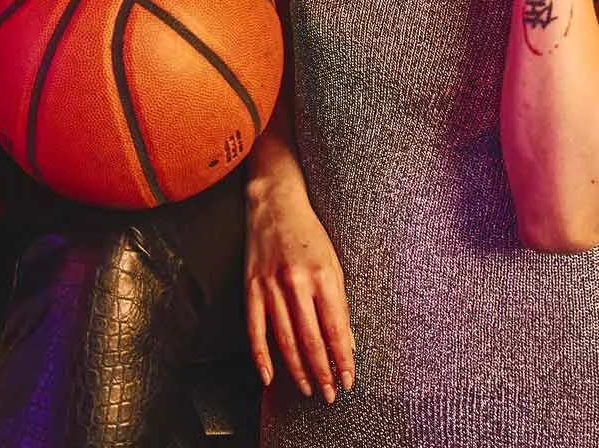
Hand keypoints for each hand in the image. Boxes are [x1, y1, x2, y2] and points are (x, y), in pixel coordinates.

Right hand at [245, 183, 354, 400]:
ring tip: (308, 388)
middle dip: (323, 372)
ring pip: (285, 340)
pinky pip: (255, 329)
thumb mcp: (334, 265)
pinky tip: (270, 376)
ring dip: (298, 370)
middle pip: (311, 340)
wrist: (274, 204)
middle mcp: (297, 283)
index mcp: (324, 277)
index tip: (347, 380)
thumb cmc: (309, 234)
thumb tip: (347, 342)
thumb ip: (339, 304)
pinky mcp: (251, 287)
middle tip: (329, 394)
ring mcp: (271, 286)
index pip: (336, 330)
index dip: (342, 360)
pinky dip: (261, 356)